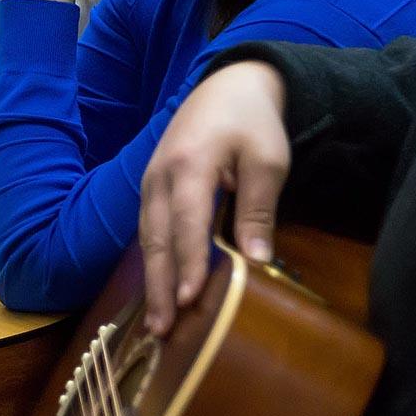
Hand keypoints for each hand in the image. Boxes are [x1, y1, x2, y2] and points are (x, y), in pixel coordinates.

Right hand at [139, 61, 290, 335]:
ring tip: (157, 321)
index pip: (187, 224)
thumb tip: (256, 263)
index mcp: (189, 165)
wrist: (228, 85)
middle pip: (156, 238)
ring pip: (147, 238)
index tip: (191, 301)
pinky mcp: (152, 186)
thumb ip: (259, 210)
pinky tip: (159, 288)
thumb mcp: (268, 161)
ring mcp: (150, 180)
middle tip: (163, 330)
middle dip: (160, 286)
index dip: (189, 264)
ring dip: (152, 280)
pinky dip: (153, 261)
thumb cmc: (252, 122)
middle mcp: (160, 176)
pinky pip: (148, 228)